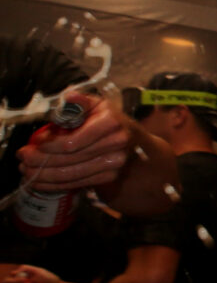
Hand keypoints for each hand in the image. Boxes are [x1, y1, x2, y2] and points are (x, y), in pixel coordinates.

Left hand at [16, 93, 133, 192]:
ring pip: (71, 174)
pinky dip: (55, 184)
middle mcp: (116, 144)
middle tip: (23, 157)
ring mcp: (114, 162)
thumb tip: (70, 98)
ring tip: (27, 170)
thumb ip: (78, 102)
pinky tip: (40, 182)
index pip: (73, 142)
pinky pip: (77, 183)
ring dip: (44, 174)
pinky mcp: (109, 176)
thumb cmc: (103, 118)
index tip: (34, 142)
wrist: (129, 136)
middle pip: (70, 159)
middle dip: (41, 160)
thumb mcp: (93, 103)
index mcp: (111, 122)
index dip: (49, 145)